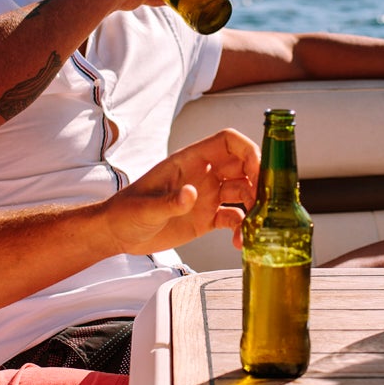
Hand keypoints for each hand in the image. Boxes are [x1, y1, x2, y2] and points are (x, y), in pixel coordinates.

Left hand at [107, 128, 257, 254]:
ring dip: (255, 207)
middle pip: (244, 166)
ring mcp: (207, 196)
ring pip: (244, 192)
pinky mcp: (207, 218)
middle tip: (266, 203)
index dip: (248, 150)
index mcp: (190, 161)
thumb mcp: (145, 208)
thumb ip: (169, 201)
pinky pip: (234, 218)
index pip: (228, 142)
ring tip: (254, 228)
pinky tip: (239, 242)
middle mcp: (204, 175)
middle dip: (260, 181)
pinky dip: (242, 228)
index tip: (259, 170)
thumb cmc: (125, 213)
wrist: (118, 234)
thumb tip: (192, 194)